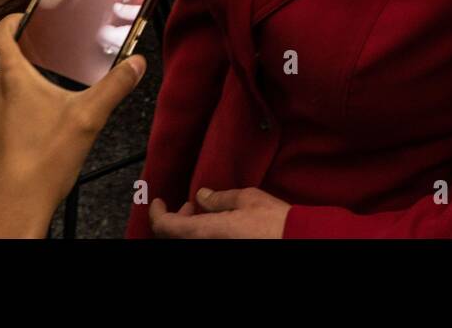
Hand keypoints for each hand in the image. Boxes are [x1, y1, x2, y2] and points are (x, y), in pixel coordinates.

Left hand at [0, 14, 146, 237]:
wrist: (14, 206)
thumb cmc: (42, 163)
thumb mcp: (88, 118)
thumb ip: (114, 87)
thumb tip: (135, 64)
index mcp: (11, 77)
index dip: (13, 17)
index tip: (32, 14)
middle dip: (1, 36)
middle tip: (27, 35)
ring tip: (29, 64)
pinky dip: (1, 88)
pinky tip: (29, 102)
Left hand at [149, 187, 290, 238]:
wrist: (295, 240)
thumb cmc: (273, 222)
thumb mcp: (245, 199)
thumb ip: (218, 198)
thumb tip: (202, 197)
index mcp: (204, 232)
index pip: (164, 226)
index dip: (157, 212)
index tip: (158, 201)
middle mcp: (204, 247)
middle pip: (174, 237)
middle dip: (176, 219)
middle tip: (189, 205)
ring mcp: (214, 252)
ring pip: (188, 242)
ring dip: (189, 227)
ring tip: (204, 214)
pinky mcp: (224, 254)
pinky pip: (202, 245)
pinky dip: (201, 234)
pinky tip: (216, 226)